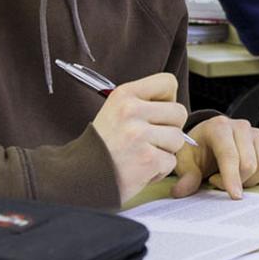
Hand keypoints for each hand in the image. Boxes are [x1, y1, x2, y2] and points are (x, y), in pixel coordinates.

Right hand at [92, 73, 189, 203]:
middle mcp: (131, 111)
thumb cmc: (102, 146)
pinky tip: (140, 169)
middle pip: (179, 112)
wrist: (79, 177)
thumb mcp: (115, 111)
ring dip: (165, 151)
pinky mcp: (147, 159)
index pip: (168, 82)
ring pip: (178, 138)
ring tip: (142, 154)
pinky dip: (159, 170)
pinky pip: (171, 161)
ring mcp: (139, 135)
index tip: (156, 112)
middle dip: (170, 128)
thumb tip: (173, 102)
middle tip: (149, 139)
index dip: (168, 99)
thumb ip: (143, 102)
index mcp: (124, 94)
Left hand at [172, 116, 258, 198]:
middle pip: (250, 165)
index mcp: (219, 127)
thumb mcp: (184, 161)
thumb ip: (185, 176)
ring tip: (233, 177)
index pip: (230, 156)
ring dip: (251, 181)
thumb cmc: (196, 149)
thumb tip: (181, 191)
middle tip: (217, 181)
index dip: (232, 178)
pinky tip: (247, 175)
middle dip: (237, 182)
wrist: (208, 139)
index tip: (234, 196)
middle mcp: (241, 127)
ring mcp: (258, 134)